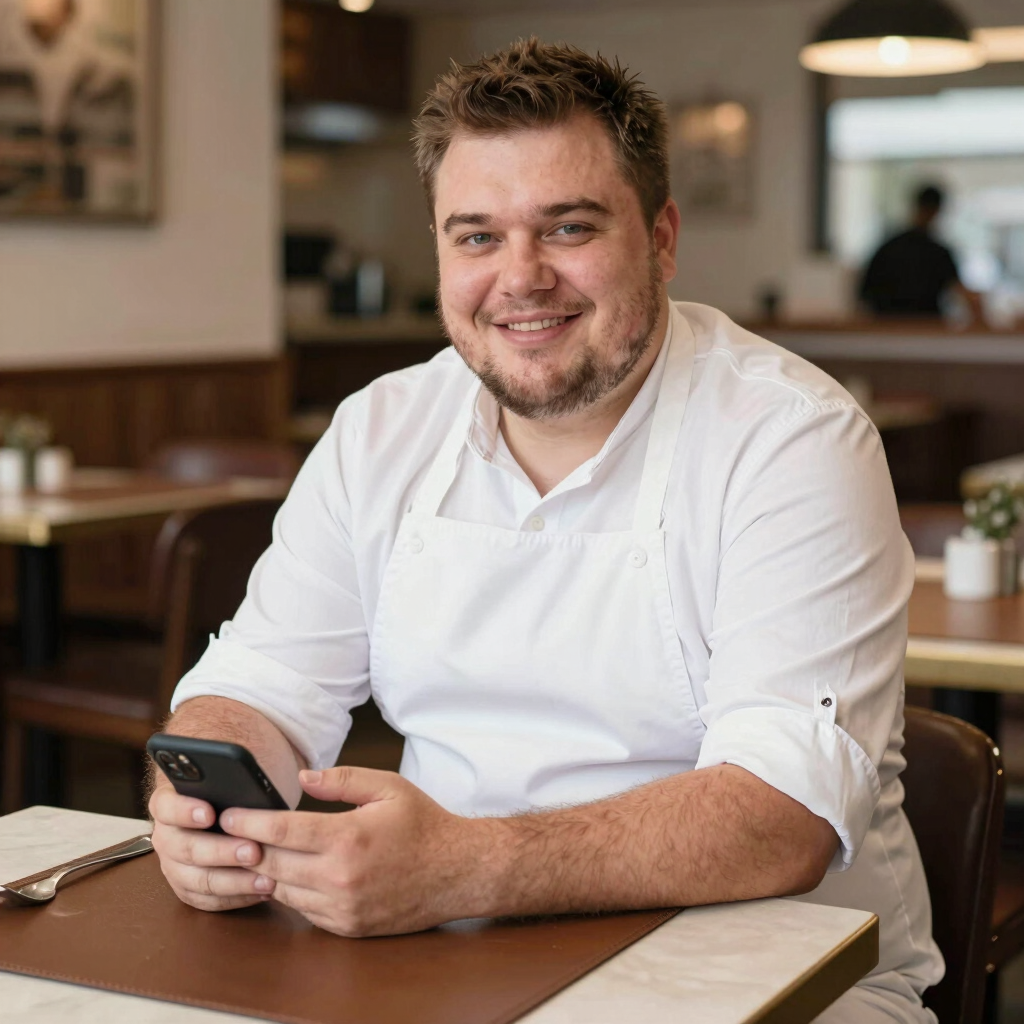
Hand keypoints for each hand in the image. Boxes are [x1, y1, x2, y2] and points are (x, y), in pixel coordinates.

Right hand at [148, 776, 273, 911]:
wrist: (232, 802)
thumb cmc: (234, 783)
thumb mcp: (234, 771)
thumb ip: (234, 777)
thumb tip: (253, 785)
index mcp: (168, 802)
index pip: (167, 806)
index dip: (186, 811)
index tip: (210, 814)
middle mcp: (166, 836)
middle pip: (185, 849)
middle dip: (221, 852)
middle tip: (253, 851)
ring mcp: (174, 865)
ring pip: (196, 880)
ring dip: (233, 881)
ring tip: (267, 878)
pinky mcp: (189, 888)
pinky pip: (208, 900)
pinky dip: (236, 897)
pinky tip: (263, 890)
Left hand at [220, 767, 495, 935]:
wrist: (458, 872)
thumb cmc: (424, 824)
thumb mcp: (387, 787)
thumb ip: (340, 779)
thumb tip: (301, 776)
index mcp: (348, 838)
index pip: (279, 832)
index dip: (248, 822)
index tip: (228, 815)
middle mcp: (340, 877)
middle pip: (271, 864)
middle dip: (247, 848)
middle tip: (231, 833)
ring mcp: (343, 907)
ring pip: (282, 891)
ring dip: (267, 872)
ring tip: (256, 852)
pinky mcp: (347, 926)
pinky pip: (303, 910)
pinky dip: (292, 892)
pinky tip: (291, 874)